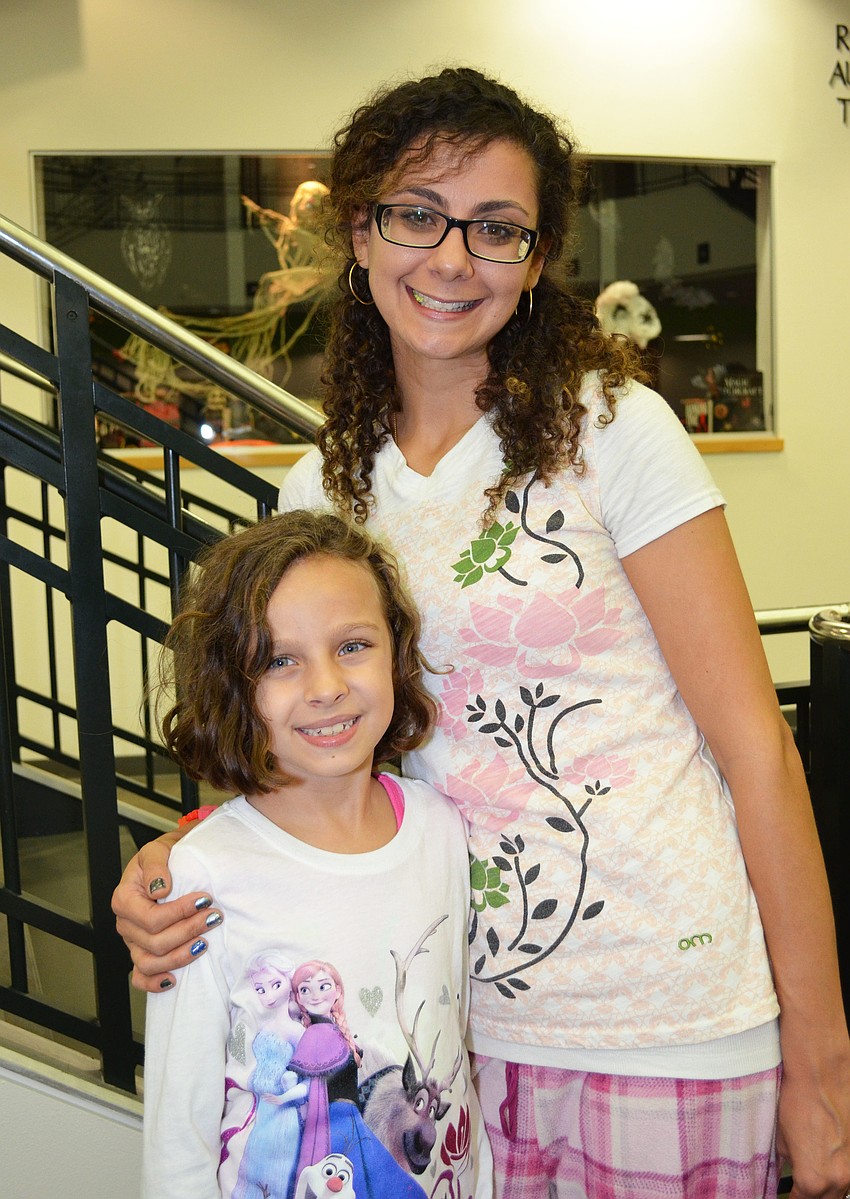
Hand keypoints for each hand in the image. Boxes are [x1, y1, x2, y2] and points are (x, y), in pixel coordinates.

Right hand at [111, 830, 222, 991]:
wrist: (169, 861)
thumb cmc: (163, 857)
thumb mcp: (156, 850)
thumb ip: (156, 866)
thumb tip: (160, 889)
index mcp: (125, 899)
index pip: (151, 918)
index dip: (179, 913)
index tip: (204, 900)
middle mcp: (126, 924)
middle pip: (155, 942)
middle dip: (188, 931)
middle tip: (214, 917)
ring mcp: (133, 942)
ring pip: (150, 963)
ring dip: (180, 957)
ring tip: (204, 943)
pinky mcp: (142, 953)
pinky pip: (141, 977)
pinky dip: (155, 983)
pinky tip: (174, 979)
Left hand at [777, 1047, 849, 1198]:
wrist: (824, 1075)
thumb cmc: (798, 1100)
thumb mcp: (782, 1138)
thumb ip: (788, 1162)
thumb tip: (790, 1169)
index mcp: (813, 1179)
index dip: (791, 1198)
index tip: (787, 1195)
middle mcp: (838, 1180)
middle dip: (810, 1197)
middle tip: (799, 1188)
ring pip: (840, 1191)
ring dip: (826, 1189)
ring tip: (813, 1173)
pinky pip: (848, 1173)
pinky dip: (838, 1172)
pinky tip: (827, 1159)